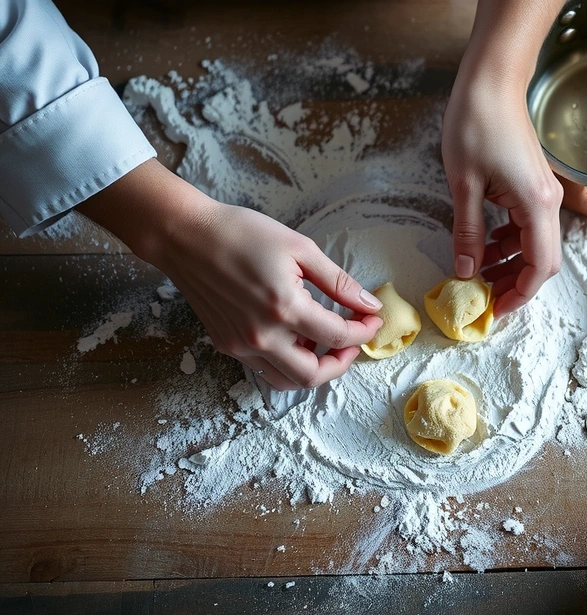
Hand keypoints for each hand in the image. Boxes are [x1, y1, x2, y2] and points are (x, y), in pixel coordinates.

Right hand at [80, 160, 381, 388]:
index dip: (362, 331)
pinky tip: (296, 337)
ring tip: (324, 341)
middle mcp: (261, 336)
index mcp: (284, 308)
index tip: (372, 319)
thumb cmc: (242, 233)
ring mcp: (240, 346)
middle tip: (352, 340)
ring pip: (287, 380)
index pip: (336, 337)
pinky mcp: (226, 345)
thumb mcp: (300, 249)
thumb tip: (369, 304)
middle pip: (313, 375)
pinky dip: (287, 362)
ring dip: (313, 368)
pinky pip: (264, 368)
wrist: (186, 237)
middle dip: (341, 362)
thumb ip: (338, 282)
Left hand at [442, 0, 586, 315]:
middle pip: (540, 259)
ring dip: (508, 262)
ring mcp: (542, 193)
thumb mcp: (463, 185)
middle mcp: (547, 203)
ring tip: (475, 273)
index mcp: (536, 206)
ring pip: (533, 243)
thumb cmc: (476, 124)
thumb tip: (466, 273)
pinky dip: (507, 241)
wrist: (492, 80)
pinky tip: (482, 243)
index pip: (540, 267)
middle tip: (480, 297)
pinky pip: (526, 225)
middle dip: (512, 282)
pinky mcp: (532, 184)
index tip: (494, 310)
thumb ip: (468, 233)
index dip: (520, 295)